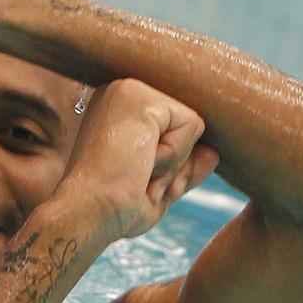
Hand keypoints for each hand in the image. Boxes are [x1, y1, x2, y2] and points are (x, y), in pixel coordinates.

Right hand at [55, 79, 218, 241]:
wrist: (89, 213)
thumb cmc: (114, 206)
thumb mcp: (156, 184)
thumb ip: (184, 165)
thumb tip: (213, 153)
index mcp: (120, 111)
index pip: (175, 128)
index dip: (167, 164)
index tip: (132, 178)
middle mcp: (121, 93)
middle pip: (186, 127)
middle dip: (173, 163)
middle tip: (134, 177)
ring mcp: (129, 89)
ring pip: (192, 126)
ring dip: (173, 161)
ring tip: (135, 170)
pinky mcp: (141, 97)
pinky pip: (193, 125)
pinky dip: (174, 155)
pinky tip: (140, 160)